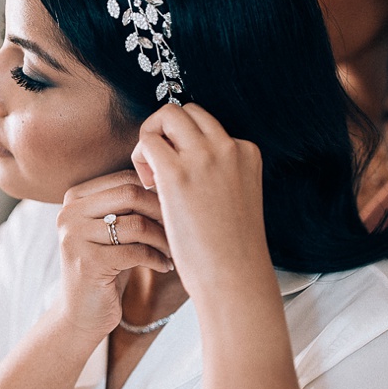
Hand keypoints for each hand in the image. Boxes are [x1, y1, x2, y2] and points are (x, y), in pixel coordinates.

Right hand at [54, 170, 174, 337]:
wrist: (82, 313)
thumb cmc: (106, 266)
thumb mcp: (113, 229)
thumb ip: (130, 204)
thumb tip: (172, 181)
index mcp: (74, 197)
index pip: (125, 177)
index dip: (156, 192)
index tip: (175, 210)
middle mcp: (68, 213)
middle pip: (130, 194)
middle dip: (162, 211)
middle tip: (178, 228)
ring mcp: (74, 238)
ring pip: (136, 224)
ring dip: (163, 238)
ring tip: (173, 250)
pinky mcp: (87, 263)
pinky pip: (136, 252)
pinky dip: (157, 258)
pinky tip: (165, 266)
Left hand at [130, 104, 271, 300]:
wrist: (234, 277)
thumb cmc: (230, 250)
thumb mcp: (234, 200)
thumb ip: (215, 175)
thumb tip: (180, 164)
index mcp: (247, 153)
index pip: (207, 126)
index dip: (186, 145)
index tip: (181, 175)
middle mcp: (228, 147)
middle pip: (187, 111)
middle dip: (166, 132)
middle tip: (159, 168)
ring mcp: (204, 156)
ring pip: (167, 114)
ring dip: (151, 137)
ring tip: (151, 175)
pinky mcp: (177, 173)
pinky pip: (148, 139)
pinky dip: (140, 156)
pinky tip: (147, 186)